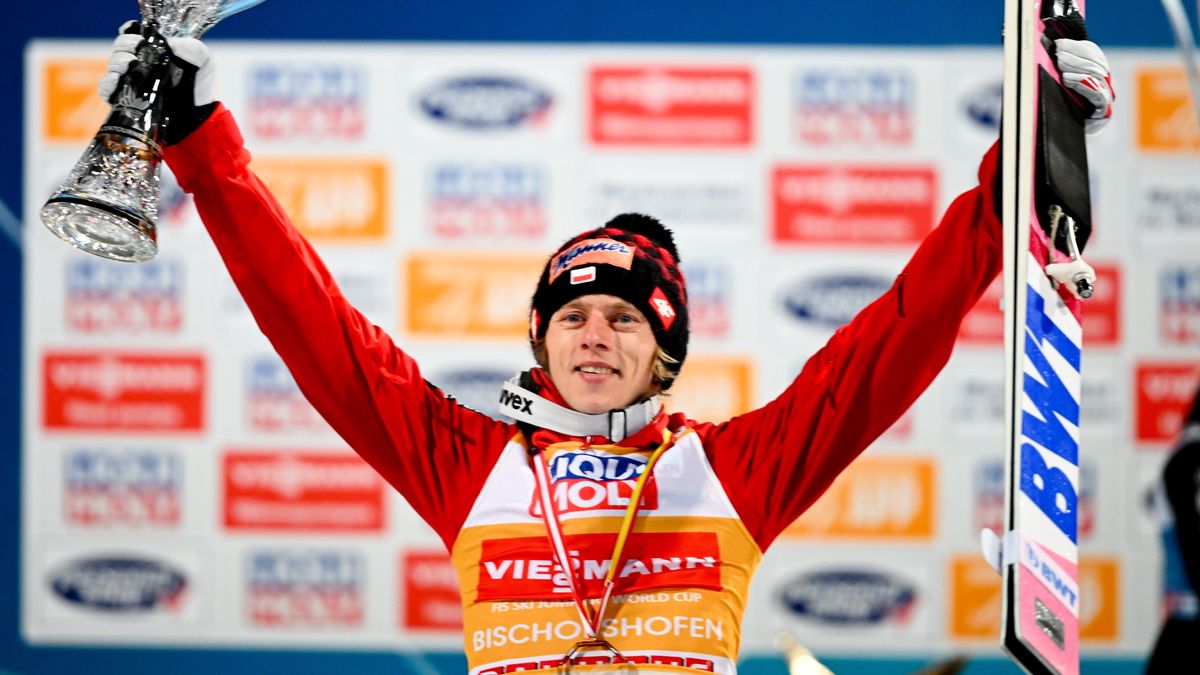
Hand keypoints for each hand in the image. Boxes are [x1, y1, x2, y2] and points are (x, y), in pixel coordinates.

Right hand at [97, 20, 216, 144]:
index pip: (132, 34)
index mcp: (153, 51)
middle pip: (120, 48)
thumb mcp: (202, 61)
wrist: (199, 116)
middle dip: (125, 45)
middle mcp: (139, 64)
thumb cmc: (199, 87)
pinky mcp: (124, 100)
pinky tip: (118, 80)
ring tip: (130, 64)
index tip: (139, 34)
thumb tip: (168, 43)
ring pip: (112, 66)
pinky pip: (107, 89)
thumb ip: (190, 47)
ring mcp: (130, 82)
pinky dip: (108, 82)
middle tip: (137, 48)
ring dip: (117, 62)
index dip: (130, 31)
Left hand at [1054, 38, 1114, 134]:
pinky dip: (1082, 84)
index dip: (1076, 46)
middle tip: (1057, 55)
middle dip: (1074, 56)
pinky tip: (1067, 80)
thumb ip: (1061, 68)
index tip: (1059, 43)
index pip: (1092, 52)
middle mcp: (1104, 82)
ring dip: (1076, 68)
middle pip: (1094, 62)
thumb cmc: (1060, 108)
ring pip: (1095, 75)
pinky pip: (1097, 93)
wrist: (1063, 136)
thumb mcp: (1059, 84)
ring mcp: (1106, 96)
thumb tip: (1052, 48)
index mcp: (1096, 71)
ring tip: (1060, 66)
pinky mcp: (1103, 110)